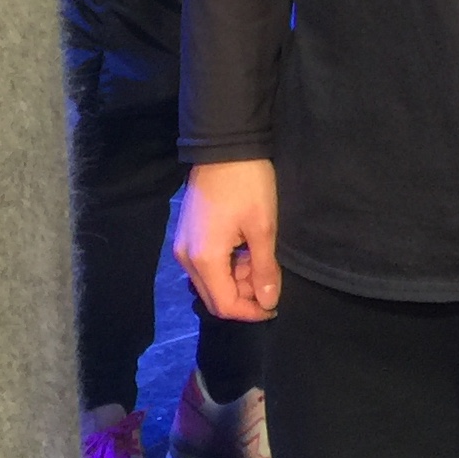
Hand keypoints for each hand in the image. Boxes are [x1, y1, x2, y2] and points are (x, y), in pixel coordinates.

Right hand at [174, 159, 280, 320]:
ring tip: (261, 258)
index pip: (224, 304)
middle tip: (270, 278)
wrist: (225, 146)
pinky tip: (246, 249)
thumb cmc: (248, 185)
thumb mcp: (263, 228)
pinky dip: (227, 265)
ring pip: (210, 280)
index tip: (274, 306)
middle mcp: (186, 258)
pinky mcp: (187, 235)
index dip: (250, 311)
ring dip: (236, 279)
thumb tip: (268, 301)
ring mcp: (183, 246)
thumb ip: (264, 269)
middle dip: (244, 296)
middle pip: (214, 296)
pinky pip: (206, 264)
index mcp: (203, 259)